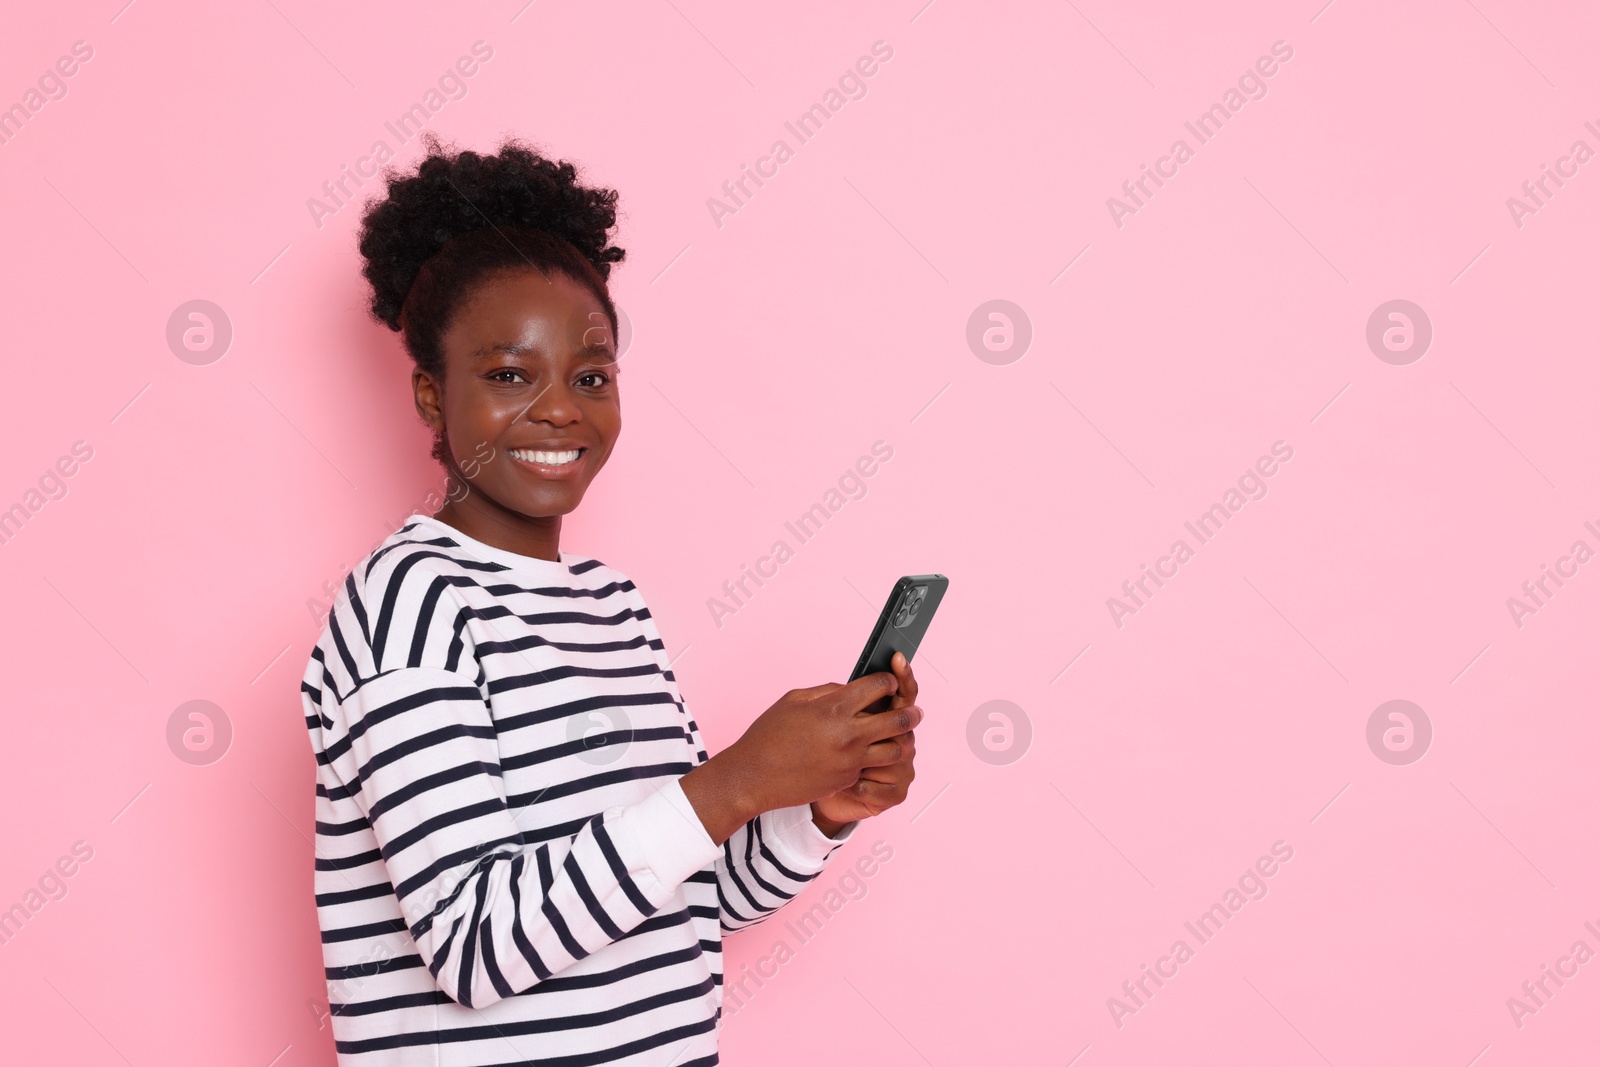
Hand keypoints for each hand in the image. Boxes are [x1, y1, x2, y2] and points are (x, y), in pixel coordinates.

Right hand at [679, 668, 920, 844]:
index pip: (879, 686)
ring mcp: (851, 760)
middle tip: (915, 710)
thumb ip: (827, 691)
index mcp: (834, 707)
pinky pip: (871, 765)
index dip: (888, 681)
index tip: (889, 683)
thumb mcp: (794, 700)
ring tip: (903, 735)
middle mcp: (849, 734)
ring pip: (895, 749)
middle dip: (910, 712)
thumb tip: (851, 689)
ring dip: (901, 740)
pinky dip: (873, 758)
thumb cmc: (768, 735)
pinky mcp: (848, 779)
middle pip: (897, 719)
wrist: (754, 777)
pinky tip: (870, 753)